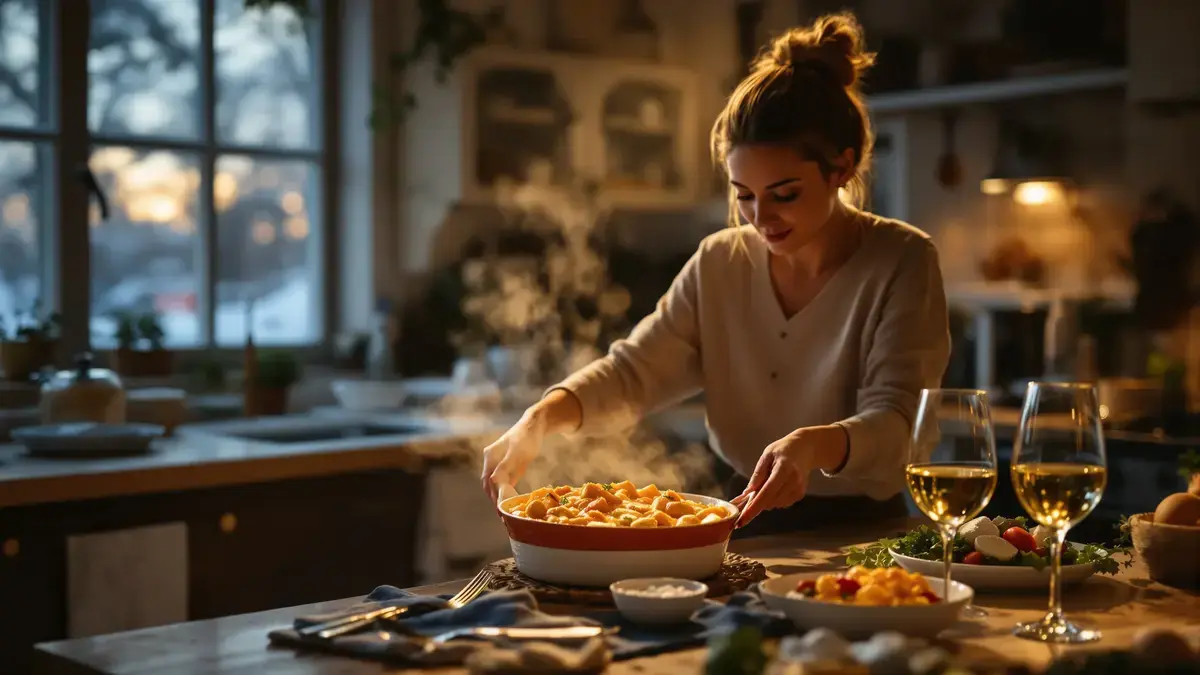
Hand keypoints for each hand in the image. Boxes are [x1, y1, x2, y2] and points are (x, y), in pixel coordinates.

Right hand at [480, 413, 545, 502]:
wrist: (536, 424)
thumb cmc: (526, 438)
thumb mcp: (517, 454)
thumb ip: (505, 468)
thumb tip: (493, 483)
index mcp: (490, 457)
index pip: (488, 482)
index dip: (493, 497)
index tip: (500, 511)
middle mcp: (491, 460)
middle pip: (489, 484)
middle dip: (495, 499)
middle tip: (503, 516)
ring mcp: (498, 461)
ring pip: (495, 483)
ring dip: (499, 496)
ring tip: (506, 511)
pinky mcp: (507, 463)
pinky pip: (503, 480)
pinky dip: (505, 490)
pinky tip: (511, 499)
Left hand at [730, 425, 846, 526]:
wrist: (805, 448)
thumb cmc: (782, 450)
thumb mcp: (767, 455)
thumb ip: (758, 474)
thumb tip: (746, 493)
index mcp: (784, 469)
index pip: (766, 493)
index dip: (753, 508)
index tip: (741, 520)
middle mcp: (794, 481)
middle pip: (769, 502)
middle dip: (756, 502)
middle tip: (749, 493)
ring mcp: (798, 489)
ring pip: (774, 505)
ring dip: (765, 499)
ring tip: (767, 482)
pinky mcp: (800, 494)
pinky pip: (781, 503)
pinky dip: (774, 498)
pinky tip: (777, 485)